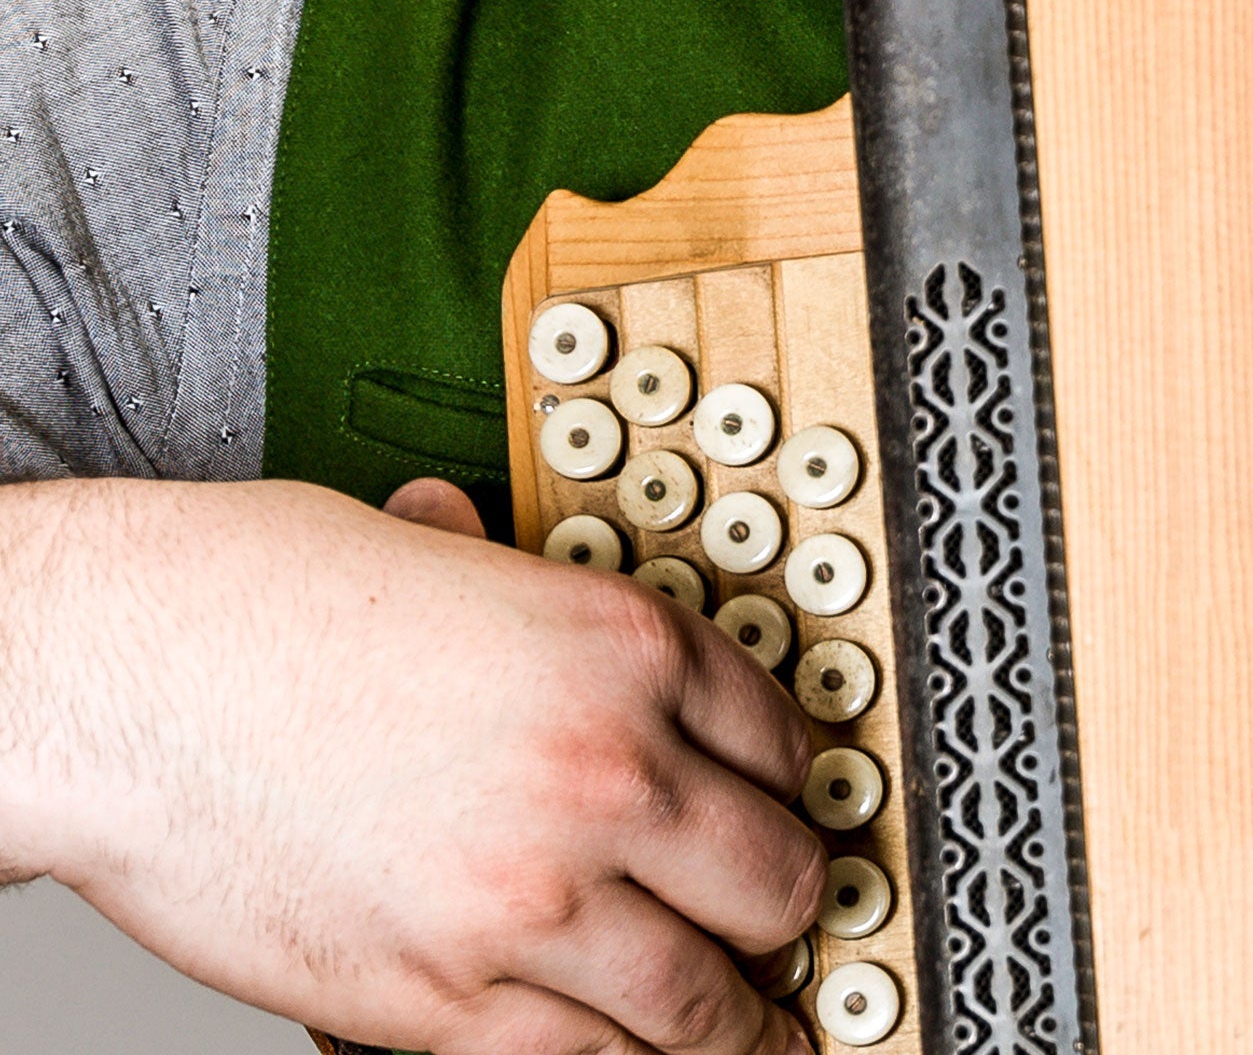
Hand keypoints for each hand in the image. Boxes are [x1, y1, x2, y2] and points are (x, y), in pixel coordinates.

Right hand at [0, 475, 821, 1054]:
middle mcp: (607, 769)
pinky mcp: (443, 1002)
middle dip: (791, 907)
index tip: (800, 814)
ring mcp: (532, 898)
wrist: (133, 673)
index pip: (786, 739)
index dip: (800, 787)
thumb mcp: (466, 564)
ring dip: (745, 1021)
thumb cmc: (273, 599)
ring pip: (703, 999)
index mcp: (626, 646)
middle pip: (777, 875)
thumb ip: (545, 606)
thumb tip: (572, 619)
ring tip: (766, 1031)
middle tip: (790, 925)